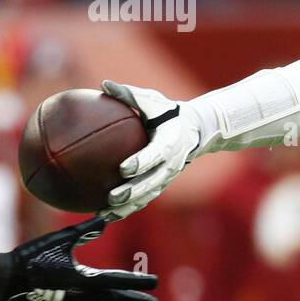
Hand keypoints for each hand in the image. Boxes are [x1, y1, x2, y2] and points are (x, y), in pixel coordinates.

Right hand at [5, 217, 157, 300]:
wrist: (5, 279)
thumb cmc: (33, 255)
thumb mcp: (61, 239)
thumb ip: (85, 230)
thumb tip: (106, 219)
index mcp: (84, 279)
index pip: (118, 280)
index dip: (137, 281)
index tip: (155, 283)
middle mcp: (80, 297)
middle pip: (112, 300)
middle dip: (133, 300)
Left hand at [100, 80, 202, 220]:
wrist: (196, 130)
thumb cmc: (168, 112)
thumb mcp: (152, 100)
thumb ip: (129, 94)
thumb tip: (103, 84)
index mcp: (169, 142)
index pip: (155, 155)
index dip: (141, 163)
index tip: (123, 168)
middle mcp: (170, 163)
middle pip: (152, 182)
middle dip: (132, 191)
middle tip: (112, 196)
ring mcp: (166, 177)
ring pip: (147, 195)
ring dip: (128, 207)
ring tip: (106, 213)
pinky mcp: (160, 184)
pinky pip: (144, 199)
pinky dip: (128, 209)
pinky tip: (106, 216)